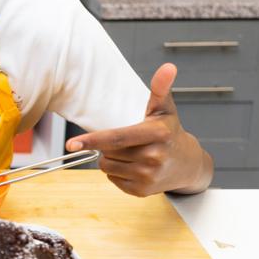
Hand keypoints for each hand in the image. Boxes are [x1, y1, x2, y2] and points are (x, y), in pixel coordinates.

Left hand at [66, 63, 212, 196]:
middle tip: (129, 141)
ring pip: (107, 167)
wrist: (187, 164)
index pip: (116, 138)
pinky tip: (135, 167)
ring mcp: (148, 176)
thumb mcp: (165, 109)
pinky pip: (113, 179)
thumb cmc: (170, 133)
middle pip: (107, 151)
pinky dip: (118, 173)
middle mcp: (153, 157)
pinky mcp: (142, 191)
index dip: (92, 140)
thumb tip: (168, 67)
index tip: (71, 143)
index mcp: (156, 134)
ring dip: (112, 159)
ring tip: (133, 154)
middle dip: (109, 145)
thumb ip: (160, 88)